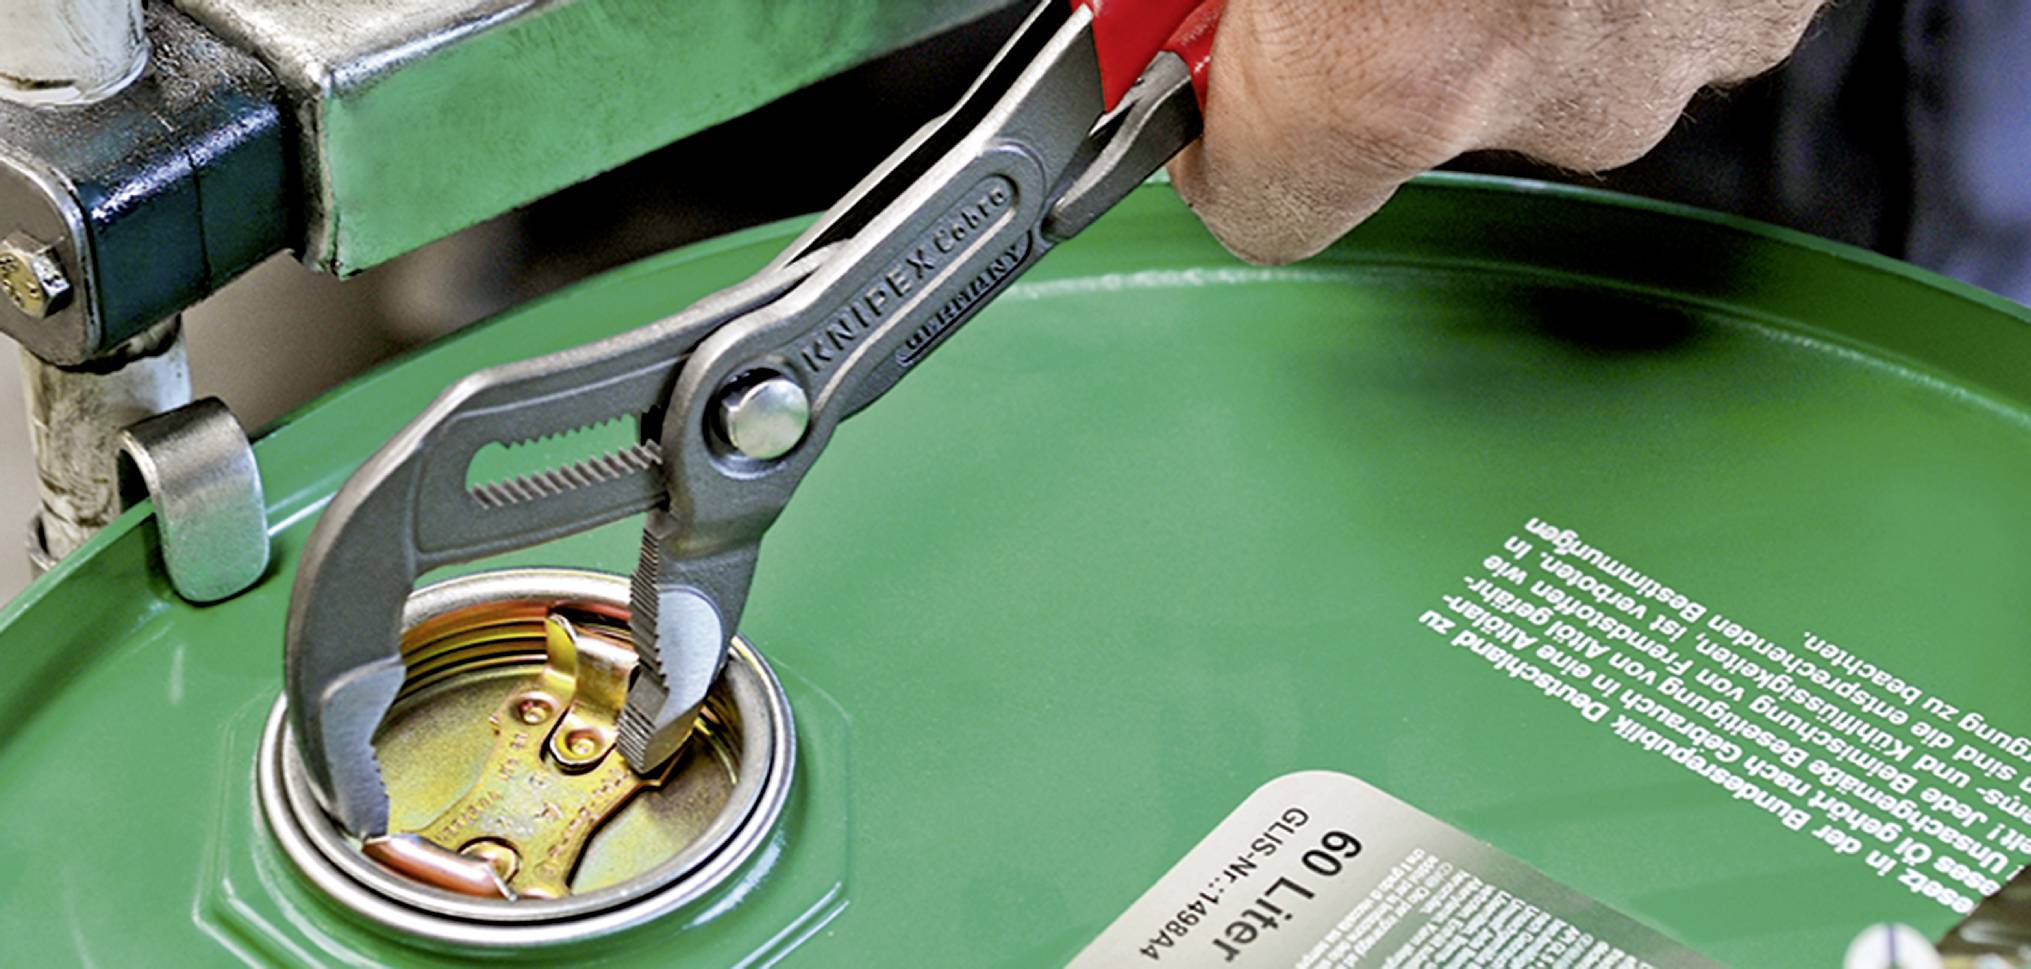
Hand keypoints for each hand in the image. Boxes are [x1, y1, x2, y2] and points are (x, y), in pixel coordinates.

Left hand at [1169, 0, 1824, 262]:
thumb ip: (1217, 5)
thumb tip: (1164, 29)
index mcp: (1387, 73)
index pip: (1262, 214)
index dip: (1222, 151)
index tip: (1207, 109)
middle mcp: (1550, 96)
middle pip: (1414, 135)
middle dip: (1372, 50)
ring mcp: (1675, 47)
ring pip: (1550, 72)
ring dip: (1499, 12)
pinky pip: (1650, 16)